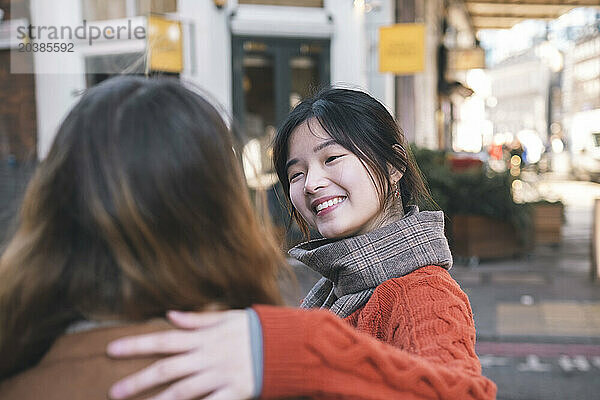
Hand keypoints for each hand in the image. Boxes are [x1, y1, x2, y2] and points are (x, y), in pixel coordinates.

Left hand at [106, 310, 254, 399]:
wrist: (287, 343)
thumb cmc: (256, 328)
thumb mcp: (227, 317)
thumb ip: (198, 319)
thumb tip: (171, 315)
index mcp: (204, 337)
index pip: (164, 340)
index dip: (137, 345)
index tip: (113, 350)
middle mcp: (207, 357)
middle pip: (166, 369)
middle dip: (138, 380)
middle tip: (113, 391)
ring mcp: (220, 375)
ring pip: (182, 392)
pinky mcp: (234, 392)